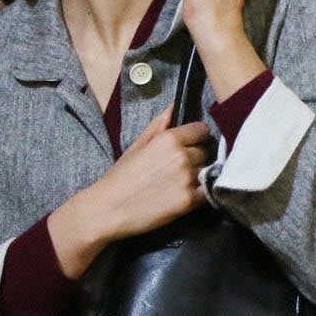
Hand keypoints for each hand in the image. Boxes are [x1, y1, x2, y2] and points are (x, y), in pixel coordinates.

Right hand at [48, 106, 211, 277]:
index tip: (191, 144)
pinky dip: (201, 192)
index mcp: (169, 139)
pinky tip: (186, 194)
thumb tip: (174, 106)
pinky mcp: (189, 200)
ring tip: (182, 182)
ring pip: (208, 170)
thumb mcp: (137, 145)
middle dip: (197, 156)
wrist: (107, 210)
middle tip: (182, 167)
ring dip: (199, 175)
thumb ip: (158, 125)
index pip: (201, 130)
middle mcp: (182, 156)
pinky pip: (207, 191)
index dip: (197, 137)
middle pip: (206, 151)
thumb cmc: (120, 177)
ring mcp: (187, 178)